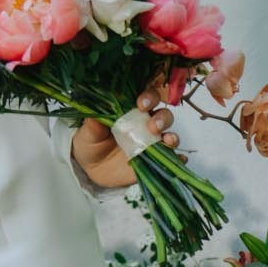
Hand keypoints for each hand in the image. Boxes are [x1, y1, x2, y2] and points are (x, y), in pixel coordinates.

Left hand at [71, 65, 180, 189]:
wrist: (92, 169)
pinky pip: (172, 159)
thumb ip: (93, 123)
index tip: (141, 104)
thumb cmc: (91, 143)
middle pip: (163, 115)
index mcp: (130, 111)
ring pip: (170, 134)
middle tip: (153, 125)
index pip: (146, 98)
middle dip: (162, 118)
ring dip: (172, 136)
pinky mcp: (155, 160)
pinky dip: (178, 158)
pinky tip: (179, 159)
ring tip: (167, 140)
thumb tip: (95, 111)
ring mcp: (152, 143)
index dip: (148, 97)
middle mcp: (146, 124)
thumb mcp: (88, 133)